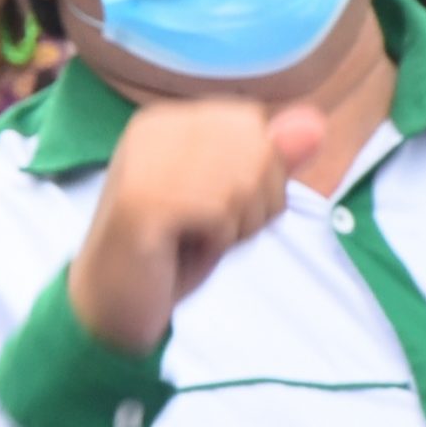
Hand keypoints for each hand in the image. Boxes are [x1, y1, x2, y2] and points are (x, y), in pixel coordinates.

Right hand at [67, 101, 325, 352]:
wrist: (110, 305)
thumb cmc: (171, 253)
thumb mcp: (232, 201)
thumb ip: (271, 161)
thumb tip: (315, 123)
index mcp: (168, 121)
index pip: (254, 125)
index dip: (259, 176)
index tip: (218, 208)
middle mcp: (154, 129)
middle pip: (257, 148)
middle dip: (254, 203)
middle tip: (209, 230)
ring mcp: (145, 161)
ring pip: (245, 180)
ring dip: (236, 226)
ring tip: (194, 239)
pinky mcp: (143, 199)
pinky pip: (222, 211)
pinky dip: (216, 241)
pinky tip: (182, 249)